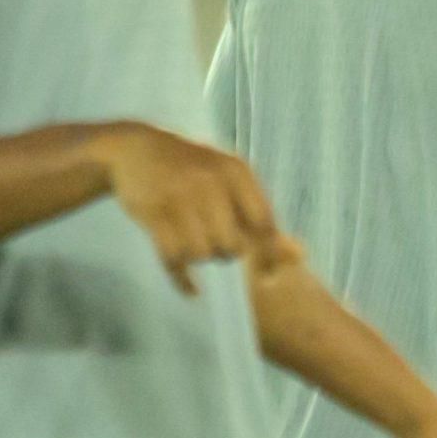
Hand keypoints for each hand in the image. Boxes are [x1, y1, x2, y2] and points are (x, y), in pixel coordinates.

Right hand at [95, 124, 276, 294]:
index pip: (263, 222)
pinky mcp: (153, 210)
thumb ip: (260, 217)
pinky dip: (183, 280)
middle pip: (231, 245)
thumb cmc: (194, 171)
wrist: (136, 149)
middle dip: (225, 254)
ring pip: (200, 253)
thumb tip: (300, 257)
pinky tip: (191, 289)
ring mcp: (179, 194)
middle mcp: (210, 179)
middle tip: (214, 245)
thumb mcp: (230, 181)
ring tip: (193, 247)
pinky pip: (173, 259)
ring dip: (199, 259)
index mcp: (236, 170)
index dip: (268, 254)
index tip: (267, 276)